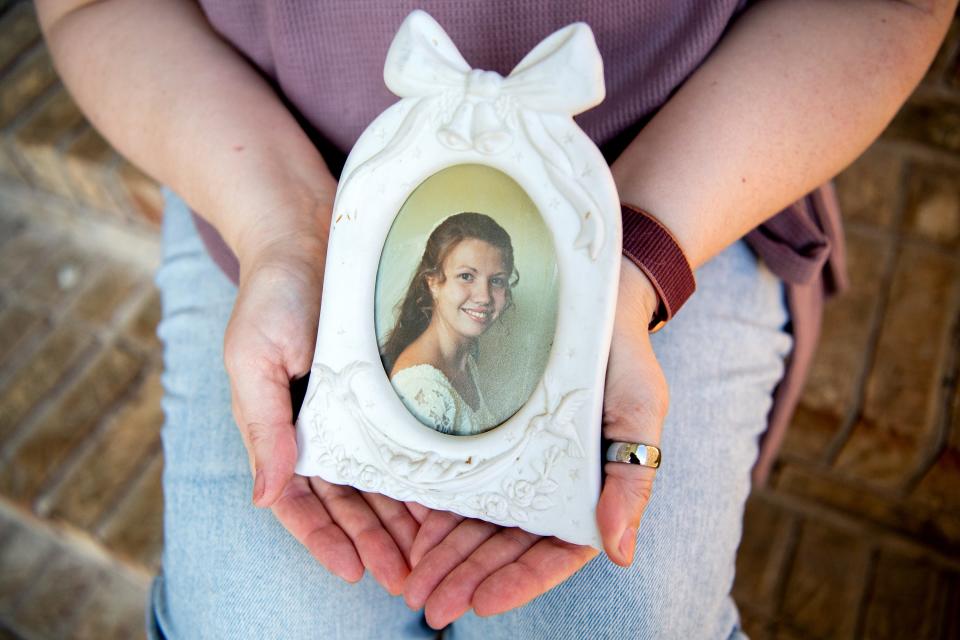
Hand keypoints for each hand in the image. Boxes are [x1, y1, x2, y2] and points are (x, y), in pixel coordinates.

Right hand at [222, 197, 425, 593]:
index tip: (354, 570)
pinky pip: (404, 440)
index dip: (323, 539)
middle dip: (372, 541)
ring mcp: (352, 412)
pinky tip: (444, 498)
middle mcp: (316, 429)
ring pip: (378, 481)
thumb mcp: (252, 358)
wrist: (308, 234)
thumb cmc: (271, 295)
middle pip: (345, 502)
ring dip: (399, 519)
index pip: (298, 500)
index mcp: (278, 429)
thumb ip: (261, 427)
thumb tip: (264, 495)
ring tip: (430, 552)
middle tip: (405, 577)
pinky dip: (420, 472)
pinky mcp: (384, 389)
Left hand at [402, 259, 666, 626]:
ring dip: (442, 554)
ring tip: (409, 579)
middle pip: (502, 546)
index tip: (482, 603)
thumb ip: (632, 481)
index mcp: (586, 492)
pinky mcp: (483, 438)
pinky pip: (454, 478)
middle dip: (466, 577)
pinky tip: (404, 526)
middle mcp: (545, 486)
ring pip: (474, 522)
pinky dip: (431, 506)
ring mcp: (513, 464)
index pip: (553, 553)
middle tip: (428, 603)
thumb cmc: (624, 361)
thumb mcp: (640, 413)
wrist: (592, 300)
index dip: (519, 582)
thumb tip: (620, 552)